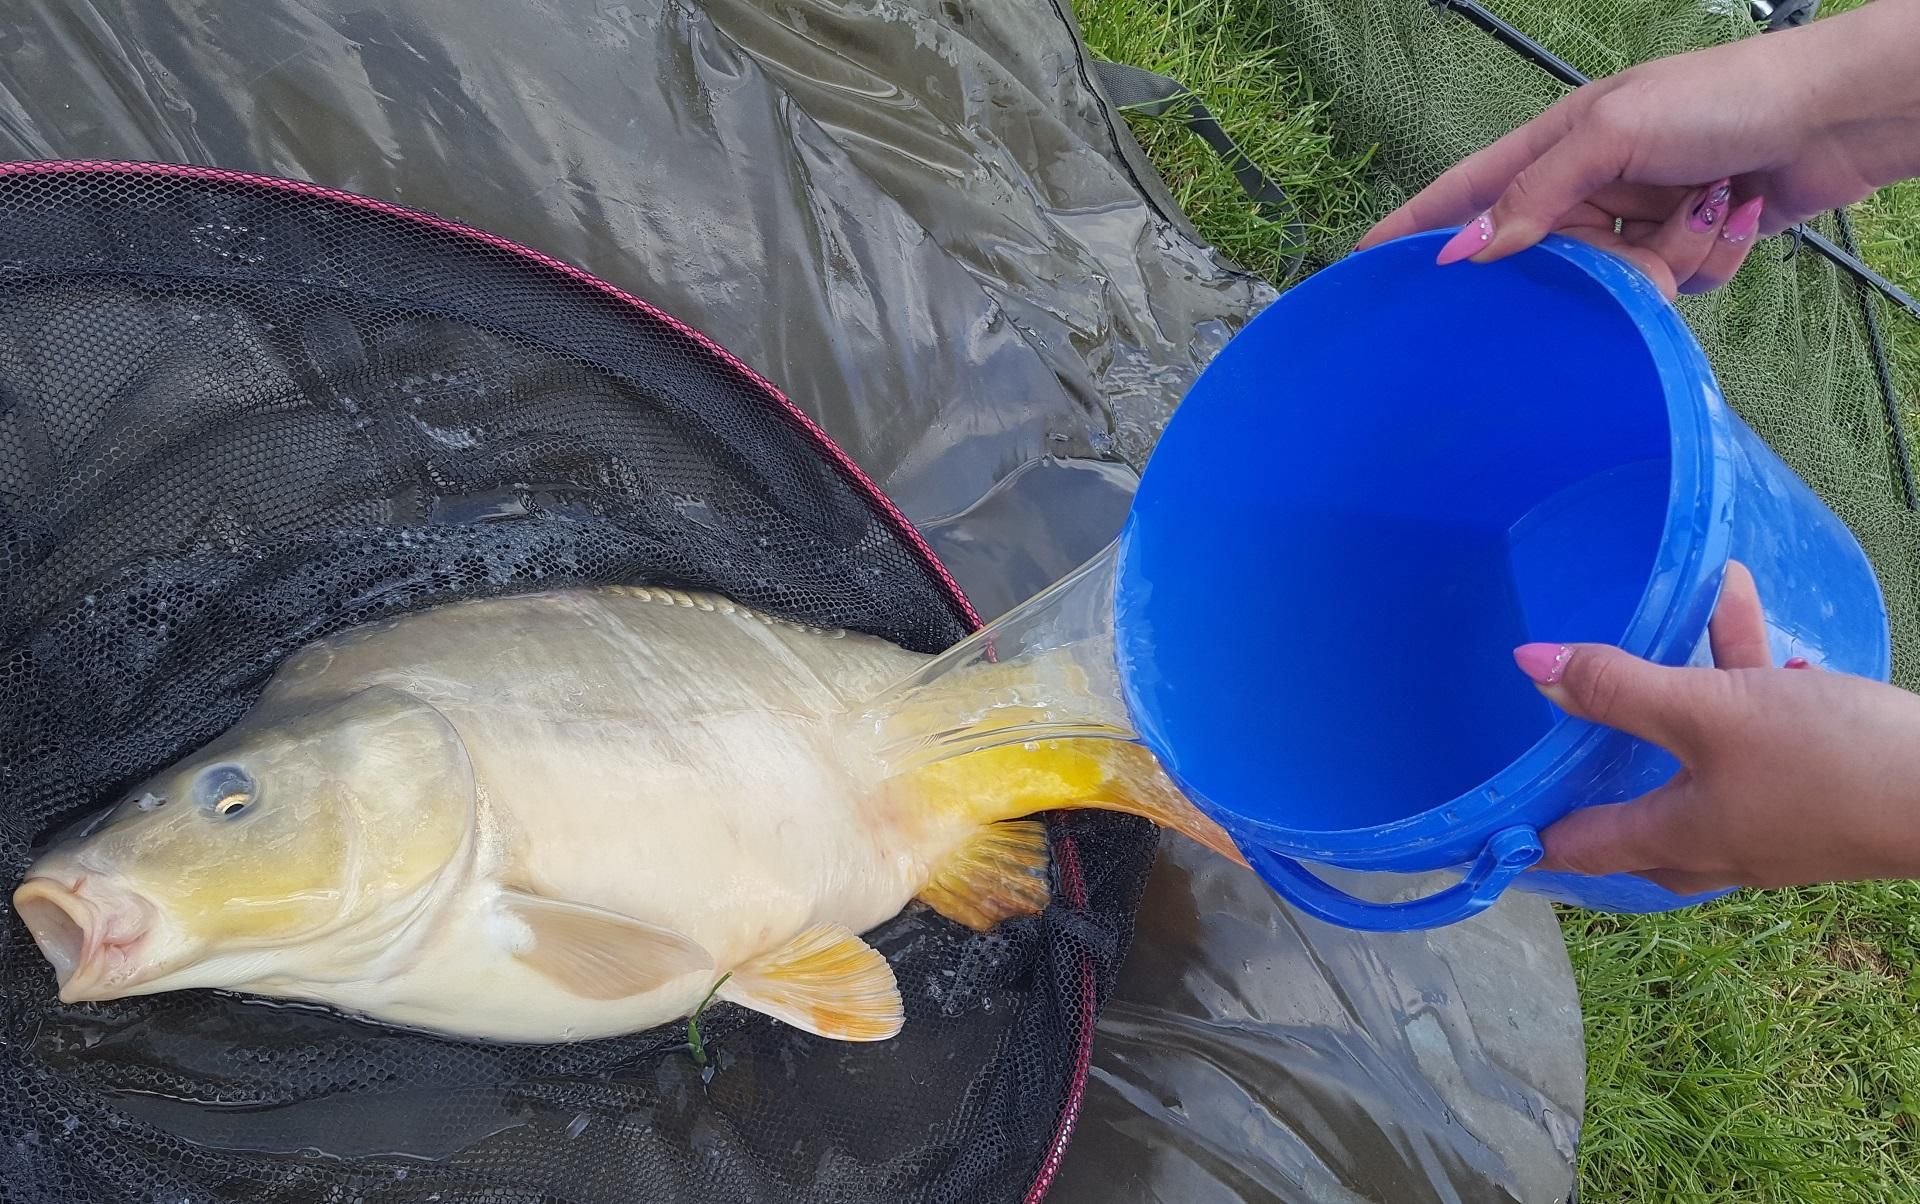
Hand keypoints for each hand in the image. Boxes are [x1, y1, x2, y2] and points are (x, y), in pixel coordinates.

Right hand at [1358, 0, 1919, 296]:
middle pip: (1547, 260)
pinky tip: (1741, 212)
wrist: (1833, 115)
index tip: (1364, 270)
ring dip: (1673, 252)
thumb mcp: (1611, 132)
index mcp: (1556, 147)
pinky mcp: (1686, 249)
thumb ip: (1536, 194)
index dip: (1414, 232)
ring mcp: (1638, 221)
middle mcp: (1590, 188)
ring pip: (1617, 283)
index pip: (1464, 196)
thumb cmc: (1721, 98)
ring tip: (1714, 201)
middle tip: (1633, 237)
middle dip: (1597, 260)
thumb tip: (1469, 253)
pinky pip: (1674, 289)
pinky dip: (1711, 258)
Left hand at [1516, 562, 1919, 894]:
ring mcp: (1773, 819)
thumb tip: (1528, 666)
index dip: (1532, 839)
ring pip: (1702, 755)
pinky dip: (1743, 675)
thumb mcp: (1711, 712)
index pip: (1582, 848)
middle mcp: (1720, 842)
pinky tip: (1740, 603)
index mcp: (1678, 838)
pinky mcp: (1820, 786)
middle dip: (1598, 785)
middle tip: (1554, 757)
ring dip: (1677, 693)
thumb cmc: (1826, 762)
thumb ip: (1619, 689)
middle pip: (1639, 818)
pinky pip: (1759, 728)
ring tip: (1658, 628)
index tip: (1488, 831)